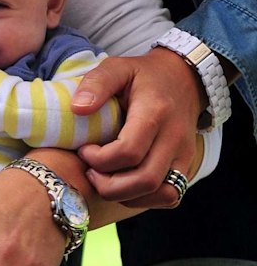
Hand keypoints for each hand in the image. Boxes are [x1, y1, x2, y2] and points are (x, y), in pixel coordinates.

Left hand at [71, 48, 205, 207]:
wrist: (183, 79)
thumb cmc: (144, 76)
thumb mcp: (118, 67)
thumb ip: (96, 83)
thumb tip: (77, 109)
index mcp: (156, 112)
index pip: (129, 151)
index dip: (100, 159)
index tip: (84, 150)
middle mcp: (175, 137)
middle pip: (145, 180)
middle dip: (109, 185)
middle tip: (91, 172)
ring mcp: (185, 154)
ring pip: (161, 194)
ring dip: (126, 195)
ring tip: (105, 180)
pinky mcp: (186, 166)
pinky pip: (170, 196)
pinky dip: (145, 199)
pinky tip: (125, 184)